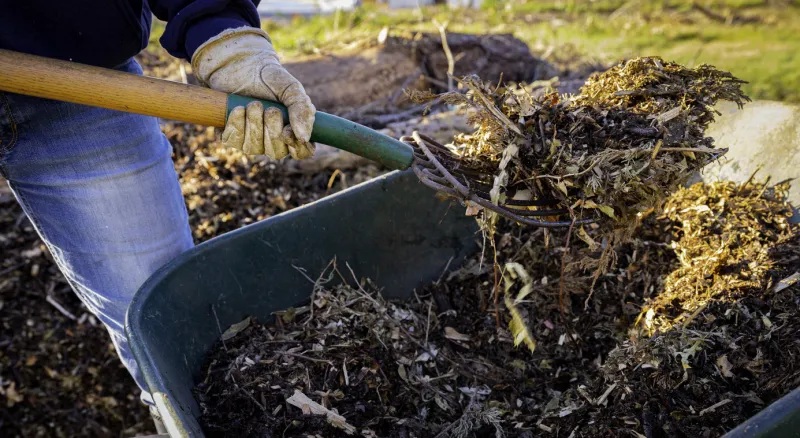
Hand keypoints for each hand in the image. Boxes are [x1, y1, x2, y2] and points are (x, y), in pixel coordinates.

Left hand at [191, 27, 315, 159]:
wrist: (239, 64)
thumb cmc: (268, 78)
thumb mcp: (290, 88)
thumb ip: (302, 109)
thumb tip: (304, 137)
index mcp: (294, 130)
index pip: (303, 152)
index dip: (297, 148)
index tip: (287, 132)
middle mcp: (273, 140)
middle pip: (276, 153)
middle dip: (272, 130)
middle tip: (270, 109)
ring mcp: (251, 141)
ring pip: (253, 148)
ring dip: (254, 124)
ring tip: (254, 104)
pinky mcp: (231, 136)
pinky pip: (234, 141)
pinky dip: (236, 123)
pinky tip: (238, 109)